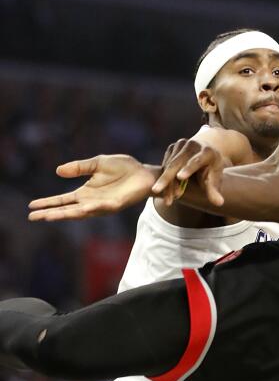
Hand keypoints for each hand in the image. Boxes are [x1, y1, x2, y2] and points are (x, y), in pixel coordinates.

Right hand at [28, 155, 158, 221]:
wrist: (144, 173)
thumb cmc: (123, 168)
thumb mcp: (97, 163)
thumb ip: (79, 167)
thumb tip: (58, 171)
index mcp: (85, 192)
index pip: (62, 200)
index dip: (47, 203)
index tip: (31, 206)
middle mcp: (91, 202)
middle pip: (67, 210)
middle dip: (50, 213)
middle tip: (32, 217)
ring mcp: (103, 205)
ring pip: (81, 212)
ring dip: (66, 214)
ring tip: (49, 217)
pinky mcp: (116, 205)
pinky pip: (102, 208)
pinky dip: (92, 208)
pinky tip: (82, 208)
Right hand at [152, 138, 224, 208]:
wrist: (205, 152)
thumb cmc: (211, 169)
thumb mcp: (215, 178)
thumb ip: (214, 190)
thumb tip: (219, 204)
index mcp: (207, 152)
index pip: (197, 161)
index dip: (188, 168)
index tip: (180, 177)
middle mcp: (193, 145)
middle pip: (177, 163)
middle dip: (167, 178)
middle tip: (156, 191)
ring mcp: (181, 145)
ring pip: (169, 166)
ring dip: (165, 183)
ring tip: (167, 200)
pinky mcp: (172, 147)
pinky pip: (165, 164)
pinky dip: (163, 178)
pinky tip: (164, 192)